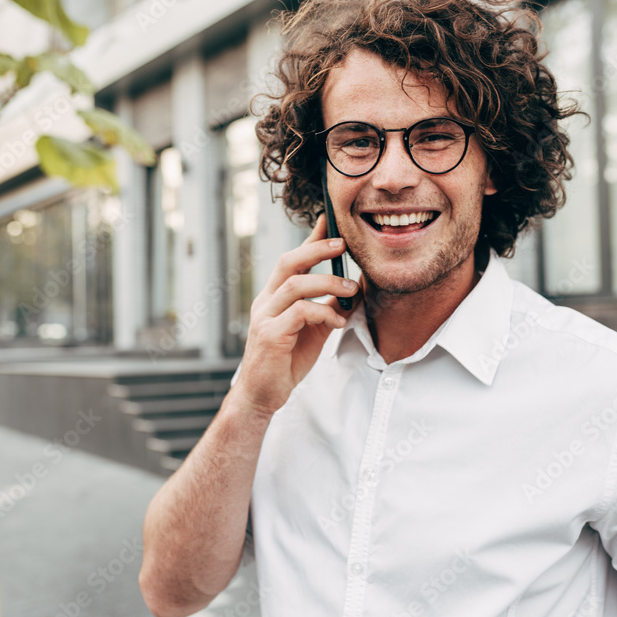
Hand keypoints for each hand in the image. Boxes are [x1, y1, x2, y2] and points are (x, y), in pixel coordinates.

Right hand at [231, 214, 359, 419]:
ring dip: (328, 282)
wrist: (263, 395)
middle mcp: (265, 301)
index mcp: (274, 297)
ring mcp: (264, 317)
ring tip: (351, 289)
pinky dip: (324, 311)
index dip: (311, 239)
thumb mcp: (313, 330)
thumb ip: (328, 307)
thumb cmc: (287, 361)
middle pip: (288, 262)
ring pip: (295, 284)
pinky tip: (338, 321)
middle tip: (343, 243)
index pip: (292, 260)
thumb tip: (353, 287)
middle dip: (317, 248)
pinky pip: (299, 312)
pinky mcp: (269, 335)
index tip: (330, 221)